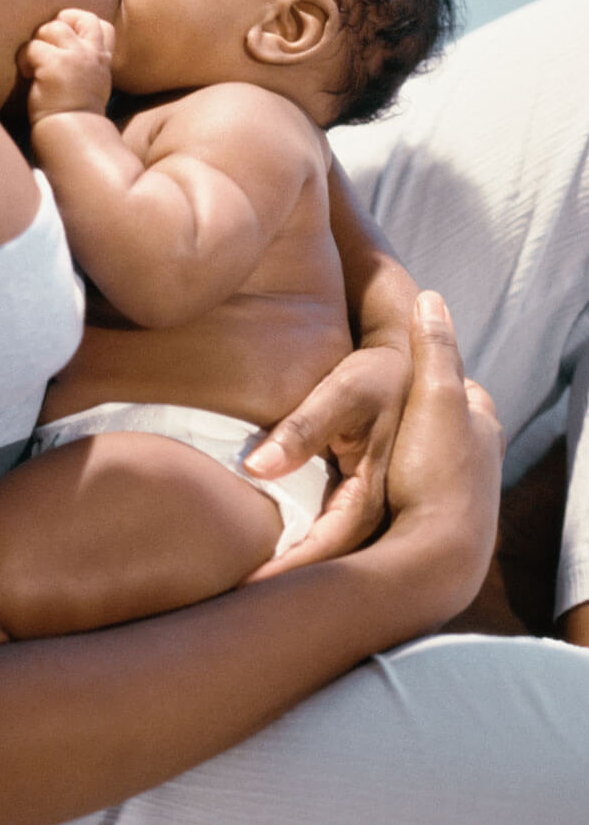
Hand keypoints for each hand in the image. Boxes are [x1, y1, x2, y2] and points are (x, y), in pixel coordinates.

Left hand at [17, 8, 114, 122]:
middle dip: (60, 22)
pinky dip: (24, 58)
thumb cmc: (76, 114)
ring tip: (33, 64)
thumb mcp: (93, 84)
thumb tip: (65, 46)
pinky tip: (26, 74)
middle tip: (46, 43)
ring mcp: (74, 58)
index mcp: (102, 61)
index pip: (103, 26)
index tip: (67, 40)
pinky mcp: (53, 65)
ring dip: (37, 42)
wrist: (72, 134)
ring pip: (52, 27)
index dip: (82, 24)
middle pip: (81, 17)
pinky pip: (32, 47)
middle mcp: (92, 55)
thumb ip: (86, 63)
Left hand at [244, 293, 502, 612]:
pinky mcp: (354, 500)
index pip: (323, 551)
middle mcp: (371, 514)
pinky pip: (322, 533)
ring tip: (237, 591)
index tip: (241, 589)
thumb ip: (302, 428)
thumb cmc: (374, 374)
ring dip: (288, 570)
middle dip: (281, 588)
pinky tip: (263, 552)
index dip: (283, 573)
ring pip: (324, 555)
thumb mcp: (345, 393)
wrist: (407, 362)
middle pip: (324, 566)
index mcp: (370, 497)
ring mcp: (365, 510)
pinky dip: (295, 546)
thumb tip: (256, 467)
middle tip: (230, 608)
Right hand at [382, 291, 502, 608]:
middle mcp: (478, 461)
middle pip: (448, 427)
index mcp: (480, 425)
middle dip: (423, 416)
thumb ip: (434, 349)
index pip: (462, 388)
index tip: (410, 365)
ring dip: (410, 453)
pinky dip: (400, 484)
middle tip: (388, 408)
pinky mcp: (433, 528)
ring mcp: (459, 497)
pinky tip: (378, 487)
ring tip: (377, 446)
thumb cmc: (436, 472)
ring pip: (431, 461)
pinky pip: (415, 492)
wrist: (438, 560)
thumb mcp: (434, 396)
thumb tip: (430, 298)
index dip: (437, 373)